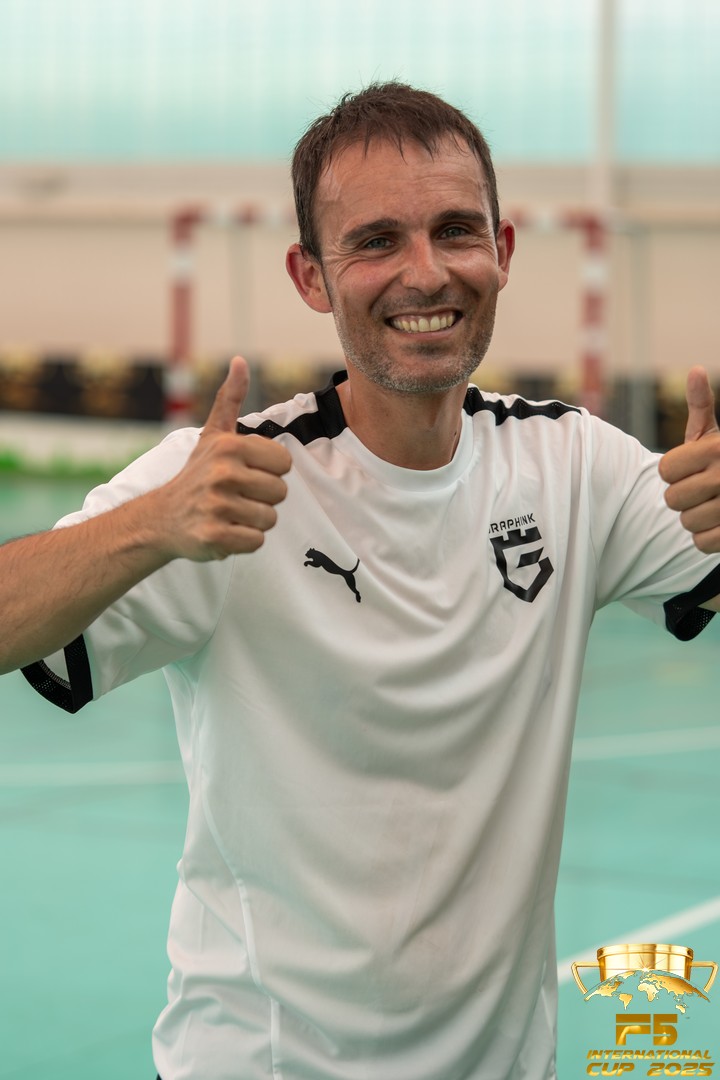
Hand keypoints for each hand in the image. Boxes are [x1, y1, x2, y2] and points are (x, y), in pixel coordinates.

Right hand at [159, 356, 291, 559]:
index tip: (245, 473)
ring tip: (229, 513)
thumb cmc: (196, 474)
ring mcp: (217, 506)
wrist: (160, 518)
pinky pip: (255, 542)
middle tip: (235, 496)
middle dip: (262, 498)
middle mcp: (223, 474)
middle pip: (280, 493)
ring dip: (252, 520)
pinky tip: (224, 530)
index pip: (285, 464)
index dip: (269, 472)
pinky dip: (243, 541)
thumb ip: (230, 398)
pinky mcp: (214, 536)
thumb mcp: (213, 434)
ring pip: (269, 519)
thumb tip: (240, 360)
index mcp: (230, 446)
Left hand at [659, 366, 719, 552]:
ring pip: (686, 523)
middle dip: (683, 497)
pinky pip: (701, 543)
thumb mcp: (713, 433)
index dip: (673, 473)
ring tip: (714, 506)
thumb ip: (701, 405)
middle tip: (703, 490)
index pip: (664, 471)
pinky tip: (719, 524)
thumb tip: (695, 370)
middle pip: (672, 500)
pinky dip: (707, 538)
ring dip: (696, 518)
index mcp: (717, 449)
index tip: (692, 469)